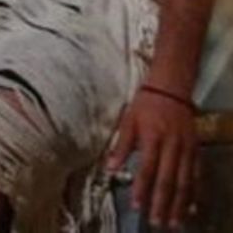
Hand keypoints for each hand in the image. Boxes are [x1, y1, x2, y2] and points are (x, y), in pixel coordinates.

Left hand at [106, 87, 199, 229]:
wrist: (171, 88)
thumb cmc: (145, 104)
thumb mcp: (127, 120)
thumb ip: (121, 145)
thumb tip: (109, 168)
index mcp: (153, 137)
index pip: (147, 168)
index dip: (142, 189)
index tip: (137, 206)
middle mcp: (172, 145)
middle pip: (168, 179)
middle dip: (162, 203)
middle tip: (157, 221)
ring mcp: (187, 148)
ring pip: (185, 181)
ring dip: (179, 203)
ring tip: (174, 221)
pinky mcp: (195, 149)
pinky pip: (196, 174)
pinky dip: (194, 192)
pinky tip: (191, 206)